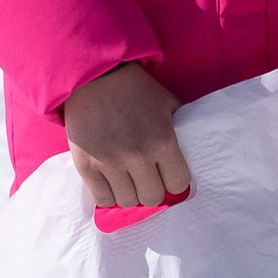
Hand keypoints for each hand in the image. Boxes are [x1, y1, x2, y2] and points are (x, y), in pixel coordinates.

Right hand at [62, 63, 192, 210]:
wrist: (94, 76)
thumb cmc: (135, 89)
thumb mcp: (168, 103)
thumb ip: (180, 130)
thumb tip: (192, 155)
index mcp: (162, 141)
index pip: (178, 185)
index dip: (174, 180)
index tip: (168, 174)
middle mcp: (137, 156)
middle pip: (152, 198)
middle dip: (152, 188)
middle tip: (147, 177)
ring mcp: (109, 162)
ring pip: (127, 202)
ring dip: (130, 192)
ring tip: (127, 178)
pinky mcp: (85, 165)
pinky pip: (101, 199)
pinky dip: (108, 194)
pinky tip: (110, 182)